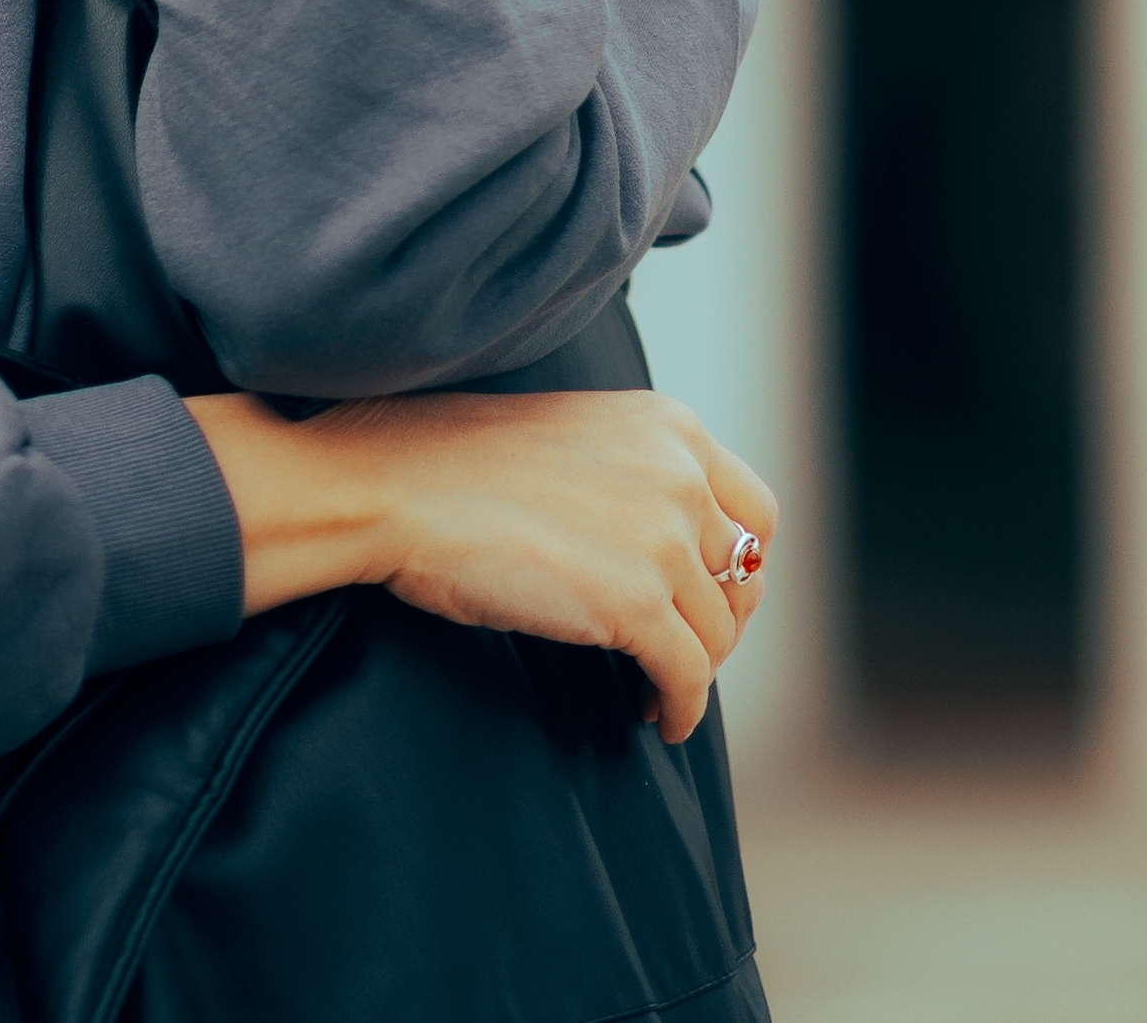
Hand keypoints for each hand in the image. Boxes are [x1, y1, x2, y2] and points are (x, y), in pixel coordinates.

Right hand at [186, 388, 780, 743]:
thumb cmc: (453, 463)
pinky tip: (658, 719)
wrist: (392, 482)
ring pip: (717, 633)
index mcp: (672, 428)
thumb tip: (667, 549)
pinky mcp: (633, 603)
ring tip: (656, 688)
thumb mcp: (574, 440)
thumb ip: (633, 477)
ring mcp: (663, 539)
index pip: (755, 512)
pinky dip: (681, 708)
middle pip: (741, 578)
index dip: (739, 568)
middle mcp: (682, 476)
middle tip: (684, 651)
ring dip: (693, 670)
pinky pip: (687, 676)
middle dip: (720, 622)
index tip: (712, 599)